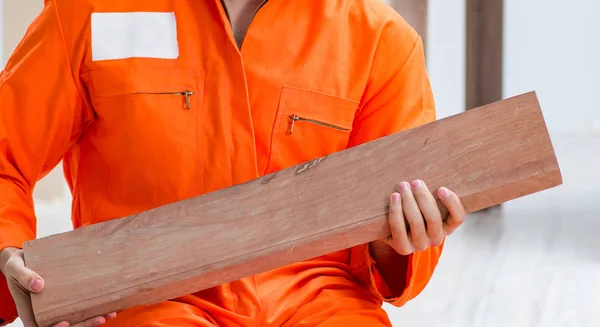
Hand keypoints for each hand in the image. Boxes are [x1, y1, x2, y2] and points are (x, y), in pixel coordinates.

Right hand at [0, 247, 115, 326]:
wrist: (26, 256)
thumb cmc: (18, 264)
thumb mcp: (15, 267)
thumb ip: (23, 275)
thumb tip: (38, 285)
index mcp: (31, 311)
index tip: (66, 323)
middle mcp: (46, 312)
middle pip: (65, 326)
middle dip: (83, 324)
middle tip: (100, 318)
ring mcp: (58, 306)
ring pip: (76, 318)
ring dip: (92, 318)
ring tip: (110, 313)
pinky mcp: (68, 298)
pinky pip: (81, 306)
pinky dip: (95, 307)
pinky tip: (110, 304)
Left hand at [384, 180, 465, 254]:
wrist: (391, 229)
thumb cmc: (412, 209)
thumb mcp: (424, 203)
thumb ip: (430, 192)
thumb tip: (431, 165)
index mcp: (447, 227)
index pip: (457, 218)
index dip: (452, 203)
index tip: (441, 188)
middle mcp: (436, 239)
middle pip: (433, 218)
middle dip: (423, 197)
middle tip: (415, 182)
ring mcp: (419, 245)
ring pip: (416, 222)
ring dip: (408, 201)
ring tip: (402, 186)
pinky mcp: (403, 248)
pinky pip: (399, 228)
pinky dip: (396, 211)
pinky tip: (394, 197)